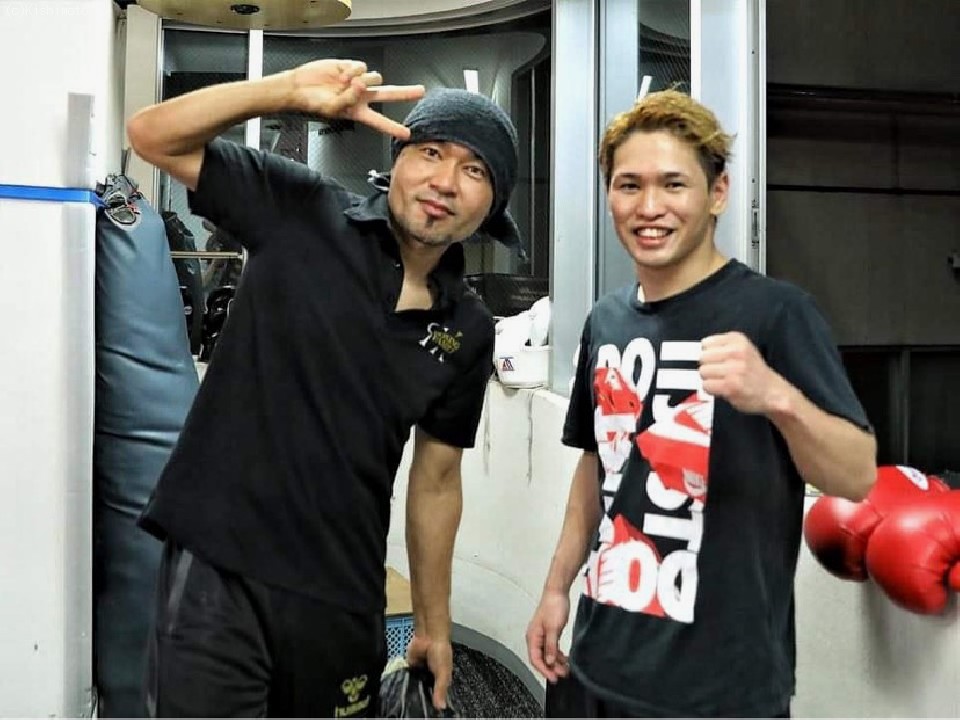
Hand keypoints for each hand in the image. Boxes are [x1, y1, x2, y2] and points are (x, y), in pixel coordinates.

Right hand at [286, 59, 424, 138]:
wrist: (300, 87)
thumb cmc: (314, 102)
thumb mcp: (333, 108)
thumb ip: (350, 98)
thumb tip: (362, 84)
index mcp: (359, 112)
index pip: (380, 121)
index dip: (393, 127)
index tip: (406, 134)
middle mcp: (362, 96)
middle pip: (389, 94)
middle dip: (405, 92)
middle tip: (421, 91)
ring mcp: (359, 80)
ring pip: (374, 77)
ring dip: (362, 80)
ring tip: (344, 84)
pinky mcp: (352, 67)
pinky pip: (362, 67)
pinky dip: (353, 70)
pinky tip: (342, 75)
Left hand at [405, 633, 452, 710]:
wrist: (429, 635)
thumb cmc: (441, 652)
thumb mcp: (443, 672)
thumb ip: (440, 689)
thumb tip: (441, 708)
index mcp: (440, 682)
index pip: (436, 697)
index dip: (432, 705)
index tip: (426, 715)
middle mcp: (429, 680)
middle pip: (424, 694)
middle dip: (420, 700)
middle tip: (413, 712)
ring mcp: (418, 675)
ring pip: (414, 689)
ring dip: (411, 693)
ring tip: (405, 706)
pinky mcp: (409, 669)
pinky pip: (405, 680)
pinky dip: (403, 685)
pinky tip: (399, 694)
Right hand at [525, 589, 570, 682]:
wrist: (557, 592)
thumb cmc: (553, 605)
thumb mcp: (554, 628)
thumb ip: (551, 646)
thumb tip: (550, 661)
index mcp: (533, 636)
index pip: (535, 659)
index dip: (544, 670)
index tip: (553, 678)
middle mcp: (535, 637)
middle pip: (541, 658)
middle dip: (551, 668)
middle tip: (562, 674)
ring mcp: (542, 635)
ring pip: (547, 654)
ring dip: (555, 663)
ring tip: (565, 669)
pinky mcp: (549, 632)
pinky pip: (551, 648)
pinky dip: (558, 655)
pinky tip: (564, 659)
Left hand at [699, 331, 787, 414]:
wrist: (772, 392)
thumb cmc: (754, 372)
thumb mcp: (742, 349)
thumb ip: (721, 346)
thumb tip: (696, 351)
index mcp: (738, 340)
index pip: (706, 343)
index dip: (709, 354)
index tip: (716, 359)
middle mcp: (737, 352)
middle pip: (702, 357)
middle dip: (708, 366)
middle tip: (720, 372)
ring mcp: (734, 369)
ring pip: (703, 372)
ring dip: (709, 379)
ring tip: (722, 380)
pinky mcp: (731, 386)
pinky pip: (706, 385)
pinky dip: (711, 389)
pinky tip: (722, 388)